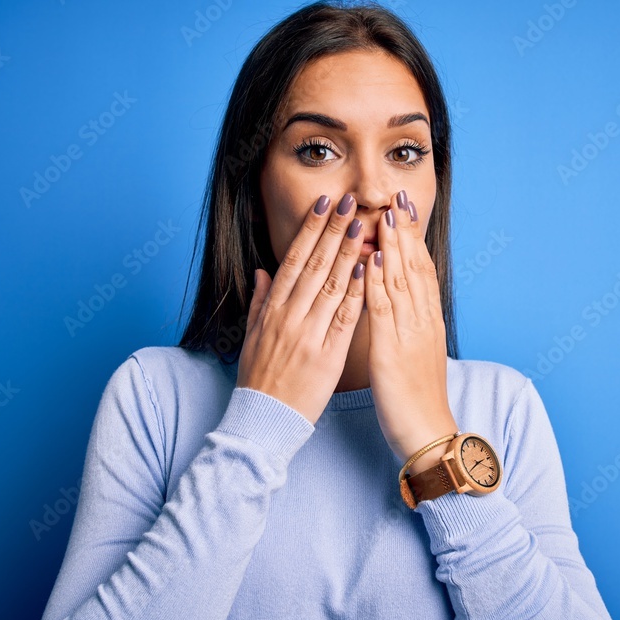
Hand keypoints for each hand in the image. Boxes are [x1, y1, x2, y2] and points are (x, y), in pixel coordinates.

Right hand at [236, 193, 366, 425]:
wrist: (263, 420)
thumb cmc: (259, 378)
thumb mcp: (252, 335)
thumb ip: (261, 301)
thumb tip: (264, 271)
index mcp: (273, 309)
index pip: (294, 259)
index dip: (310, 229)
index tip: (324, 203)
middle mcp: (289, 316)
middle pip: (314, 264)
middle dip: (332, 229)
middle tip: (348, 200)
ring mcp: (307, 334)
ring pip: (331, 285)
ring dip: (348, 252)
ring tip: (363, 224)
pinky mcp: (326, 355)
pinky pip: (343, 318)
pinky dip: (355, 292)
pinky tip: (368, 270)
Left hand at [364, 190, 458, 472]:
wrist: (429, 434)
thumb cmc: (416, 398)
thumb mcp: (412, 354)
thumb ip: (403, 327)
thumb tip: (393, 306)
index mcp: (425, 321)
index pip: (420, 271)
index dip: (411, 239)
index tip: (403, 210)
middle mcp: (422, 321)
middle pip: (415, 267)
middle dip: (405, 231)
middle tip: (398, 197)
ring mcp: (411, 333)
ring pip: (402, 280)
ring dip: (394, 245)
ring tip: (386, 214)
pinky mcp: (396, 349)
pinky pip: (386, 308)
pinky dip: (380, 280)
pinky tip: (373, 258)